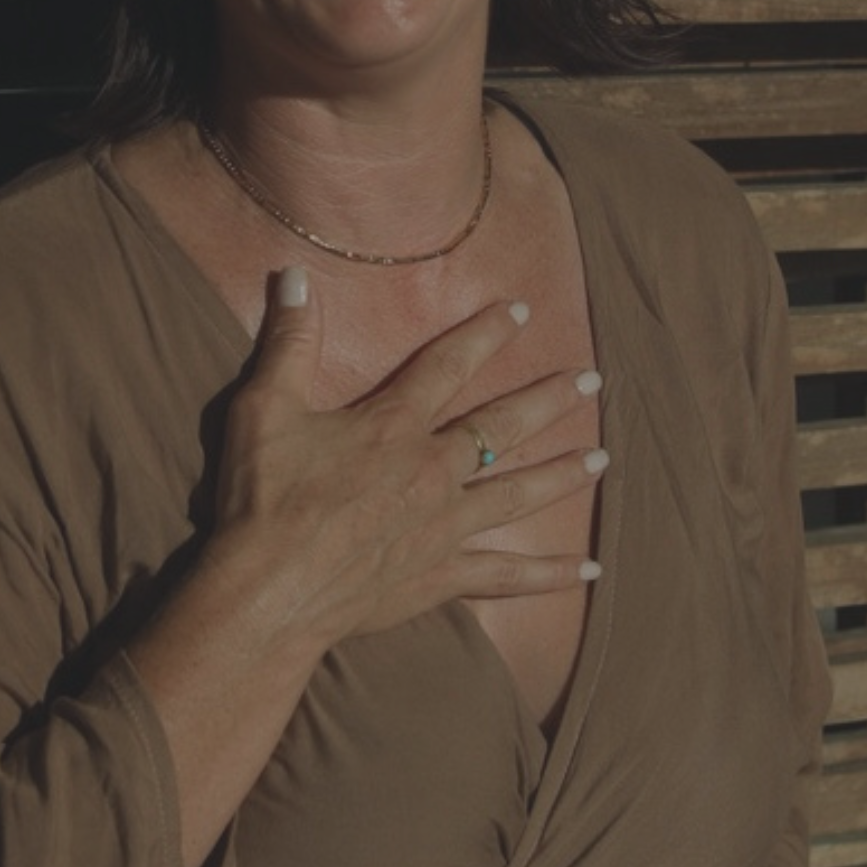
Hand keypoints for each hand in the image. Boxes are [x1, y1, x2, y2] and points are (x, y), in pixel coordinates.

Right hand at [203, 269, 596, 666]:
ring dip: (562, 473)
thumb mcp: (265, 407)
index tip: (521, 310)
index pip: (448, 364)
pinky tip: (589, 570)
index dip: (485, 333)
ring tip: (602, 458)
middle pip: (502, 427)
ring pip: (517, 493)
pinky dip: (549, 574)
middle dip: (549, 399)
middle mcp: (431, 470)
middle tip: (592, 380)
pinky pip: (506, 575)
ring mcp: (442, 526)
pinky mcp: (440, 576)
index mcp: (393, 425)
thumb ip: (288, 341)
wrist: (269, 590)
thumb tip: (291, 276)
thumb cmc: (264, 499)